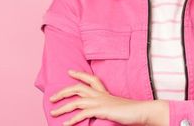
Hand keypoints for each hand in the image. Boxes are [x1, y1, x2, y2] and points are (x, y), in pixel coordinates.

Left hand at [49, 70, 168, 125]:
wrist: (142, 111)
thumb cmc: (132, 111)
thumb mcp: (117, 107)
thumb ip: (108, 107)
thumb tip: (102, 112)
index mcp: (105, 92)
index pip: (91, 79)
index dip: (79, 74)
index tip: (70, 72)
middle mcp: (101, 95)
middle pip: (77, 88)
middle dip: (63, 92)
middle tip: (52, 97)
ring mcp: (100, 102)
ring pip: (76, 101)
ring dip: (62, 107)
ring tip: (53, 112)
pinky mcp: (101, 110)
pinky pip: (82, 114)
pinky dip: (72, 119)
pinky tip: (65, 124)